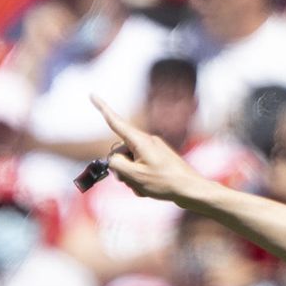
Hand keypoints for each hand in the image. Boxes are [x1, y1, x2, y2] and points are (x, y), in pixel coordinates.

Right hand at [92, 96, 209, 204]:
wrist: (192, 191)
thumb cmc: (165, 183)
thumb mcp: (133, 176)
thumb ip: (116, 164)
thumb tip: (114, 160)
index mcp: (140, 140)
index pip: (115, 122)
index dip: (102, 108)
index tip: (92, 94)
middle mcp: (147, 141)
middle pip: (120, 152)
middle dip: (121, 168)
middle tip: (132, 182)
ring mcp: (154, 151)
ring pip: (131, 163)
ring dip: (131, 178)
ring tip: (144, 188)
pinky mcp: (159, 161)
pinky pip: (142, 169)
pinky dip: (141, 180)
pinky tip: (149, 191)